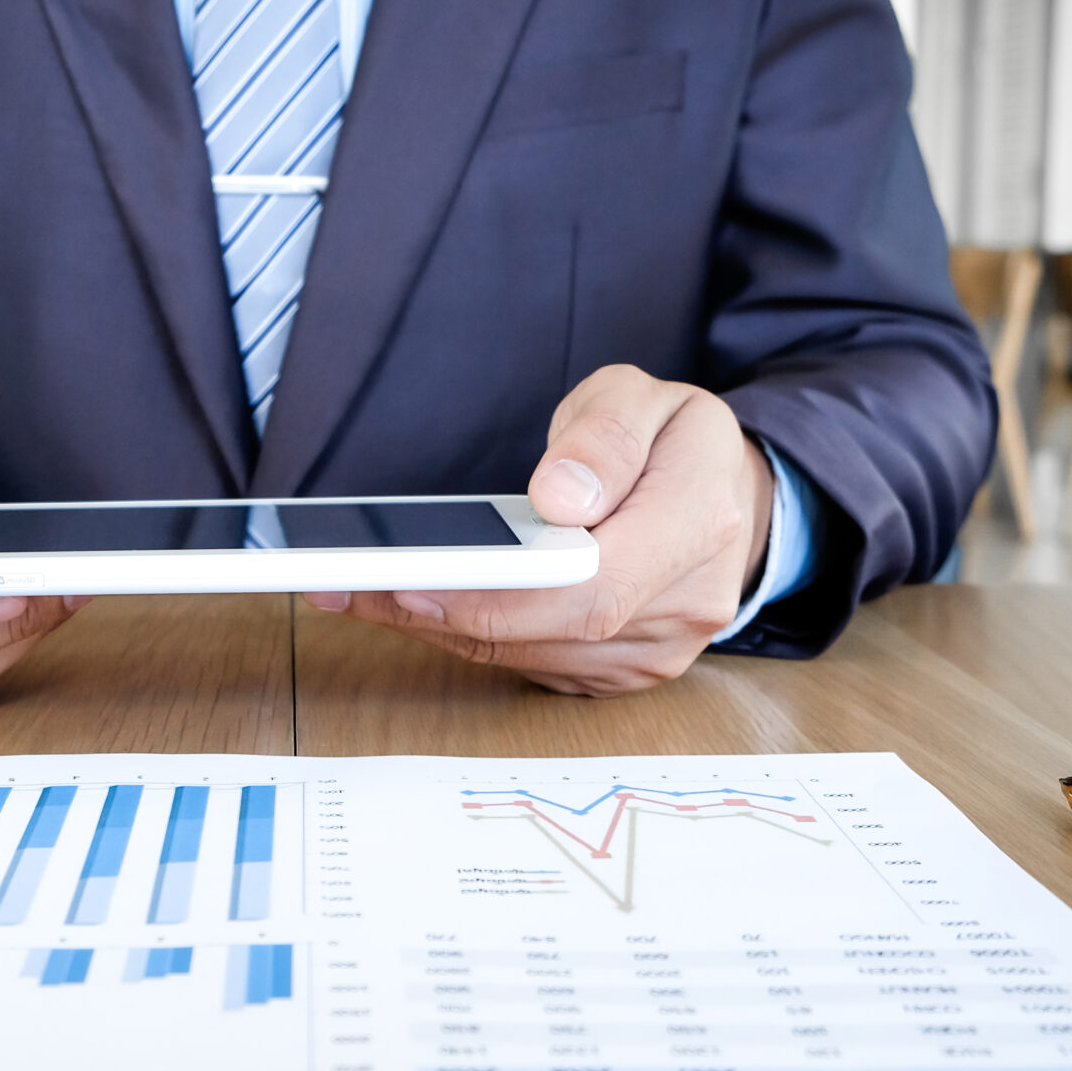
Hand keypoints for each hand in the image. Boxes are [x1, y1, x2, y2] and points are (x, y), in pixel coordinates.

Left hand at [305, 366, 772, 695]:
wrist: (727, 497)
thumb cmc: (676, 442)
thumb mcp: (647, 398)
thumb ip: (605, 437)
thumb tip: (560, 497)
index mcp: (698, 524)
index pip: (591, 585)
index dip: (497, 595)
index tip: (413, 580)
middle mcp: (685, 605)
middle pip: (548, 630)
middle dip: (438, 611)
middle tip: (344, 584)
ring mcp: (655, 652)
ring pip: (528, 656)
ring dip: (436, 627)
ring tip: (354, 588)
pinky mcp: (619, 673)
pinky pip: (531, 666)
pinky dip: (466, 638)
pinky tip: (408, 606)